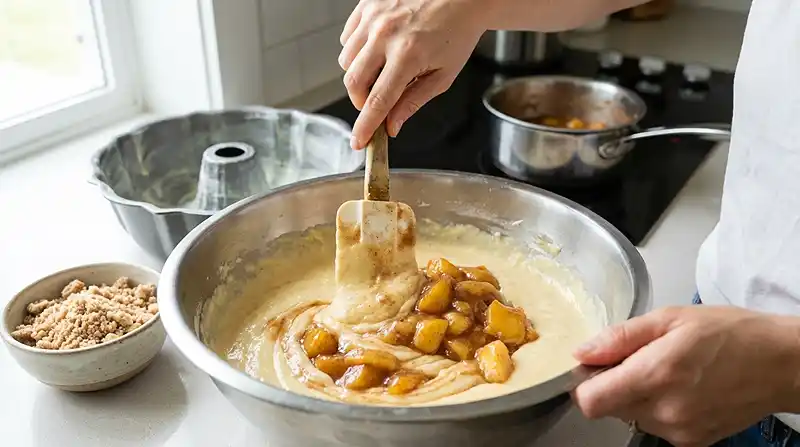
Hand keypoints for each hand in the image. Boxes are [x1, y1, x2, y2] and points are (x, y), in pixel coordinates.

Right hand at [339, 0, 484, 148]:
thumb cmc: (457, 33)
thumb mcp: (443, 75)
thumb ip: (414, 102)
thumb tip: (392, 126)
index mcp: (408, 55)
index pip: (378, 101)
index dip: (365, 126)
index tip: (358, 141)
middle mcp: (386, 34)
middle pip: (354, 82)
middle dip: (361, 101)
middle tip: (377, 103)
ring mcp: (374, 17)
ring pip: (346, 61)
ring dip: (359, 75)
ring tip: (383, 69)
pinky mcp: (368, 4)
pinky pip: (347, 38)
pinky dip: (357, 51)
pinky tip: (377, 49)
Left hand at [572, 306, 799, 446]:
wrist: (781, 364)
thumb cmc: (729, 333)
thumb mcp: (670, 318)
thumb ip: (620, 337)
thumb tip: (582, 352)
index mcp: (655, 376)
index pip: (590, 401)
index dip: (584, 383)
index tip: (596, 365)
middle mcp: (664, 411)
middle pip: (608, 408)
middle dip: (613, 384)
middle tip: (639, 359)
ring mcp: (679, 431)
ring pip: (631, 416)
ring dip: (636, 395)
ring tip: (667, 370)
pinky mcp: (692, 442)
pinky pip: (656, 425)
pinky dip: (658, 407)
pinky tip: (682, 387)